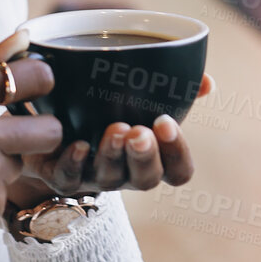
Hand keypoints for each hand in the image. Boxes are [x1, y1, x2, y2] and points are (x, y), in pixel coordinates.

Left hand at [5, 74, 211, 209]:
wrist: (53, 112)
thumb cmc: (109, 106)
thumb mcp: (143, 93)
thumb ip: (176, 86)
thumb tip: (207, 82)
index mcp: (152, 157)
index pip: (179, 170)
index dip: (177, 152)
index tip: (165, 122)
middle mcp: (126, 172)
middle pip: (147, 179)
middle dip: (145, 156)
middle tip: (139, 132)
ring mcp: (94, 176)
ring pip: (109, 179)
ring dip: (113, 154)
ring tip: (113, 129)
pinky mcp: (61, 174)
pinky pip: (68, 179)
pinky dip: (74, 163)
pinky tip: (78, 144)